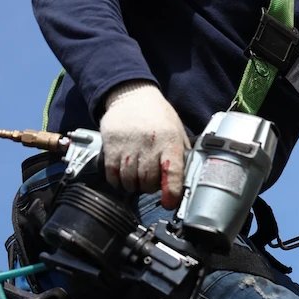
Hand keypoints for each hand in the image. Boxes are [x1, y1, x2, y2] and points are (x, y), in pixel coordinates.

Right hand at [99, 81, 189, 207]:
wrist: (132, 95)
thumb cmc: (158, 115)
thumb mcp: (177, 130)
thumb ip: (181, 155)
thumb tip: (188, 180)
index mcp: (170, 140)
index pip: (173, 171)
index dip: (172, 191)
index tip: (169, 202)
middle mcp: (149, 143)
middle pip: (148, 181)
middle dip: (150, 187)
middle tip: (151, 181)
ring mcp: (128, 145)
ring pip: (129, 181)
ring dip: (133, 185)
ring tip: (137, 177)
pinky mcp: (111, 146)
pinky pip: (112, 175)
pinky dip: (117, 181)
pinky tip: (122, 175)